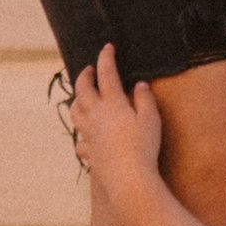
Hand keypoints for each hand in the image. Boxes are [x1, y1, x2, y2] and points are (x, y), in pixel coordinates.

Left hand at [68, 43, 167, 217]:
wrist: (128, 178)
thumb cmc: (143, 146)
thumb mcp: (151, 119)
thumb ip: (144, 99)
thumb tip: (139, 85)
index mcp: (113, 104)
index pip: (107, 74)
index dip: (106, 58)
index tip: (108, 47)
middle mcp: (96, 116)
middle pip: (82, 90)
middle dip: (84, 76)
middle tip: (89, 70)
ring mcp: (88, 134)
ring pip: (74, 112)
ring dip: (77, 101)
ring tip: (82, 98)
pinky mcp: (88, 152)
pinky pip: (80, 141)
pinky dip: (82, 135)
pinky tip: (86, 138)